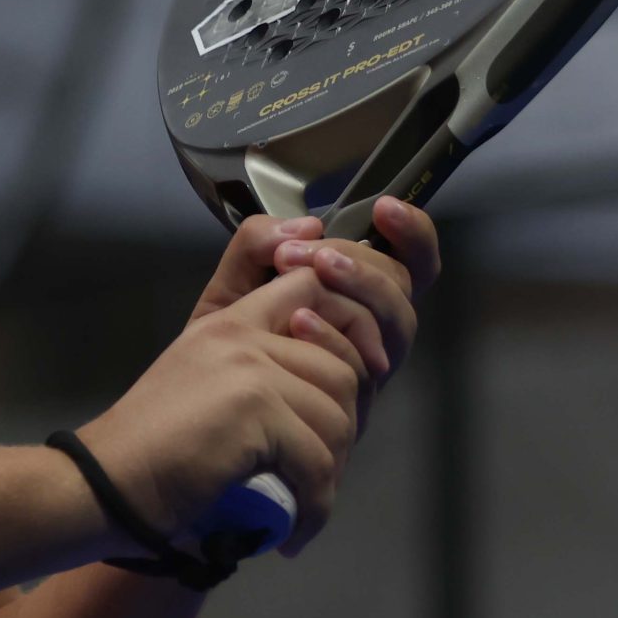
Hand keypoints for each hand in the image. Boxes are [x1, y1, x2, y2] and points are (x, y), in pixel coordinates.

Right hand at [73, 265, 366, 558]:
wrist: (105, 483)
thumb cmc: (148, 451)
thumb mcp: (202, 388)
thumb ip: (254, 373)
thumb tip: (332, 397)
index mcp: (228, 322)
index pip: (309, 289)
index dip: (348, 331)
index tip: (351, 393)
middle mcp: (242, 335)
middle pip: (342, 365)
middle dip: (348, 427)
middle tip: (324, 473)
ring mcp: (249, 368)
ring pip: (338, 416)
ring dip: (333, 472)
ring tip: (308, 504)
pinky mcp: (256, 410)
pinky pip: (318, 462)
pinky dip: (316, 507)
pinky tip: (295, 534)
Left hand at [193, 201, 438, 433]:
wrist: (203, 409)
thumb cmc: (228, 347)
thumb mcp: (232, 283)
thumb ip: (257, 244)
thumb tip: (308, 223)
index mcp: (355, 297)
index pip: (410, 261)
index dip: (413, 233)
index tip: (384, 207)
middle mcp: (373, 331)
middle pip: (406, 288)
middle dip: (364, 261)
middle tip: (317, 254)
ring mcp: (365, 369)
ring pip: (398, 323)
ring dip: (359, 288)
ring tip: (311, 270)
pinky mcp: (353, 406)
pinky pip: (362, 367)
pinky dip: (334, 335)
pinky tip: (299, 320)